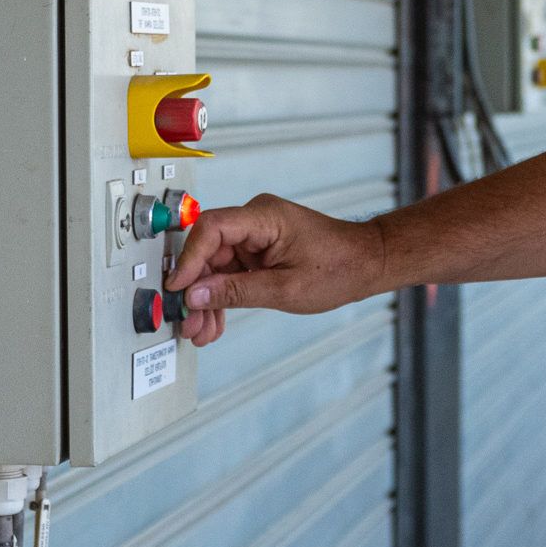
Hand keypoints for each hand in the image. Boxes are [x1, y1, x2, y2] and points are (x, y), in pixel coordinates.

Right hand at [162, 195, 392, 343]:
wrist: (366, 264)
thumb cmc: (340, 267)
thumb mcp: (285, 289)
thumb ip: (237, 292)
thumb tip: (196, 295)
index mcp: (264, 217)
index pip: (210, 229)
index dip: (189, 260)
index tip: (178, 288)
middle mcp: (256, 220)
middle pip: (208, 250)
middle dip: (196, 289)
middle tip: (188, 320)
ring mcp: (256, 235)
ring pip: (215, 265)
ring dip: (207, 299)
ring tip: (201, 329)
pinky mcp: (258, 250)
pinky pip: (229, 271)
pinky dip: (222, 295)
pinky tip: (215, 320)